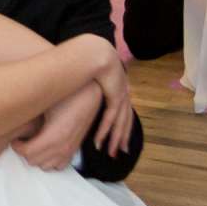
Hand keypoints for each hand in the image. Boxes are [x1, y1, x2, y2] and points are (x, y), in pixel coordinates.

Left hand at [12, 79, 101, 171]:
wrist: (88, 96)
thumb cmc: (66, 97)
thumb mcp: (45, 105)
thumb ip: (29, 116)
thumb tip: (11, 117)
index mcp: (53, 137)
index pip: (27, 152)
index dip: (17, 146)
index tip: (15, 138)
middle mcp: (61, 148)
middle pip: (34, 161)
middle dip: (24, 152)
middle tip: (21, 140)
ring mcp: (69, 151)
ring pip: (46, 166)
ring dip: (36, 157)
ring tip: (32, 144)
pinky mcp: (74, 150)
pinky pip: (59, 165)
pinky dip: (49, 161)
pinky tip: (45, 148)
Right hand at [75, 37, 133, 157]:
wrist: (95, 51)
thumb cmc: (88, 60)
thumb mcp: (92, 75)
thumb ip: (90, 85)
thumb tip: (80, 90)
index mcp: (120, 87)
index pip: (124, 112)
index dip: (123, 127)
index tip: (121, 139)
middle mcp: (124, 92)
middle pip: (126, 121)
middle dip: (123, 138)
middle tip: (121, 153)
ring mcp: (122, 95)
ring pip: (121, 123)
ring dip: (116, 139)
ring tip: (112, 153)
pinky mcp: (116, 96)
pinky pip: (111, 118)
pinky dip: (105, 131)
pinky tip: (100, 141)